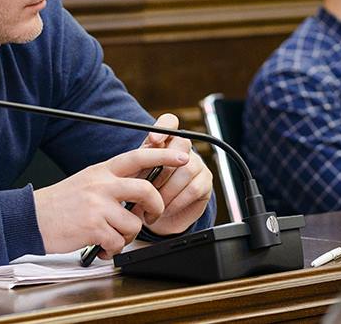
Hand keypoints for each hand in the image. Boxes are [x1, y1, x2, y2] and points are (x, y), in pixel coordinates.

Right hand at [33, 146, 188, 256]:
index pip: (139, 156)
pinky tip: (101, 247)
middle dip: (156, 207)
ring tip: (112, 236)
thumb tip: (140, 185)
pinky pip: (118, 242)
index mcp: (103, 170)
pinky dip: (112, 250)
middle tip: (152, 216)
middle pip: (146, 191)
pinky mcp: (93, 227)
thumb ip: (112, 181)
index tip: (182, 158)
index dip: (164, 156)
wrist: (32, 217)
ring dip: (127, 236)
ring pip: (134, 223)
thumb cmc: (61, 202)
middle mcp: (102, 184)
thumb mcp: (88, 180)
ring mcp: (98, 206)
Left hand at [131, 113, 213, 236]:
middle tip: (148, 187)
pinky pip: (193, 189)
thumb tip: (138, 160)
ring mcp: (196, 164)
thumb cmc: (143, 194)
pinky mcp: (205, 183)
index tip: (154, 140)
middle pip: (181, 143)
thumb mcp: (135, 178)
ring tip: (153, 206)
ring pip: (187, 169)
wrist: (156, 219)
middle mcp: (183, 150)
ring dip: (167, 191)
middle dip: (163, 167)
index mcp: (163, 143)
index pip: (169, 123)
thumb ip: (139, 165)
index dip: (164, 127)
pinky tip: (165, 210)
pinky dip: (176, 202)